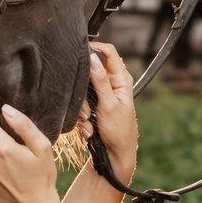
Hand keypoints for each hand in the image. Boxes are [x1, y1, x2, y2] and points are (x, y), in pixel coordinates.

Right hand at [80, 40, 138, 181]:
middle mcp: (112, 83)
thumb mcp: (109, 105)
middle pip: (90, 72)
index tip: (80, 52)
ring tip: (89, 122)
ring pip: (82, 91)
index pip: (109, 52)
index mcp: (121, 79)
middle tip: (87, 111)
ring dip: (82, 109)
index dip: (95, 47)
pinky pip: (81, 105)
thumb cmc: (118, 131)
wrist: (116, 155)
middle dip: (84, 92)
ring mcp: (102, 94)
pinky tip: (88, 129)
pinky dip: (82, 118)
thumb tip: (93, 57)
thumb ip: (101, 81)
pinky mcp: (94, 106)